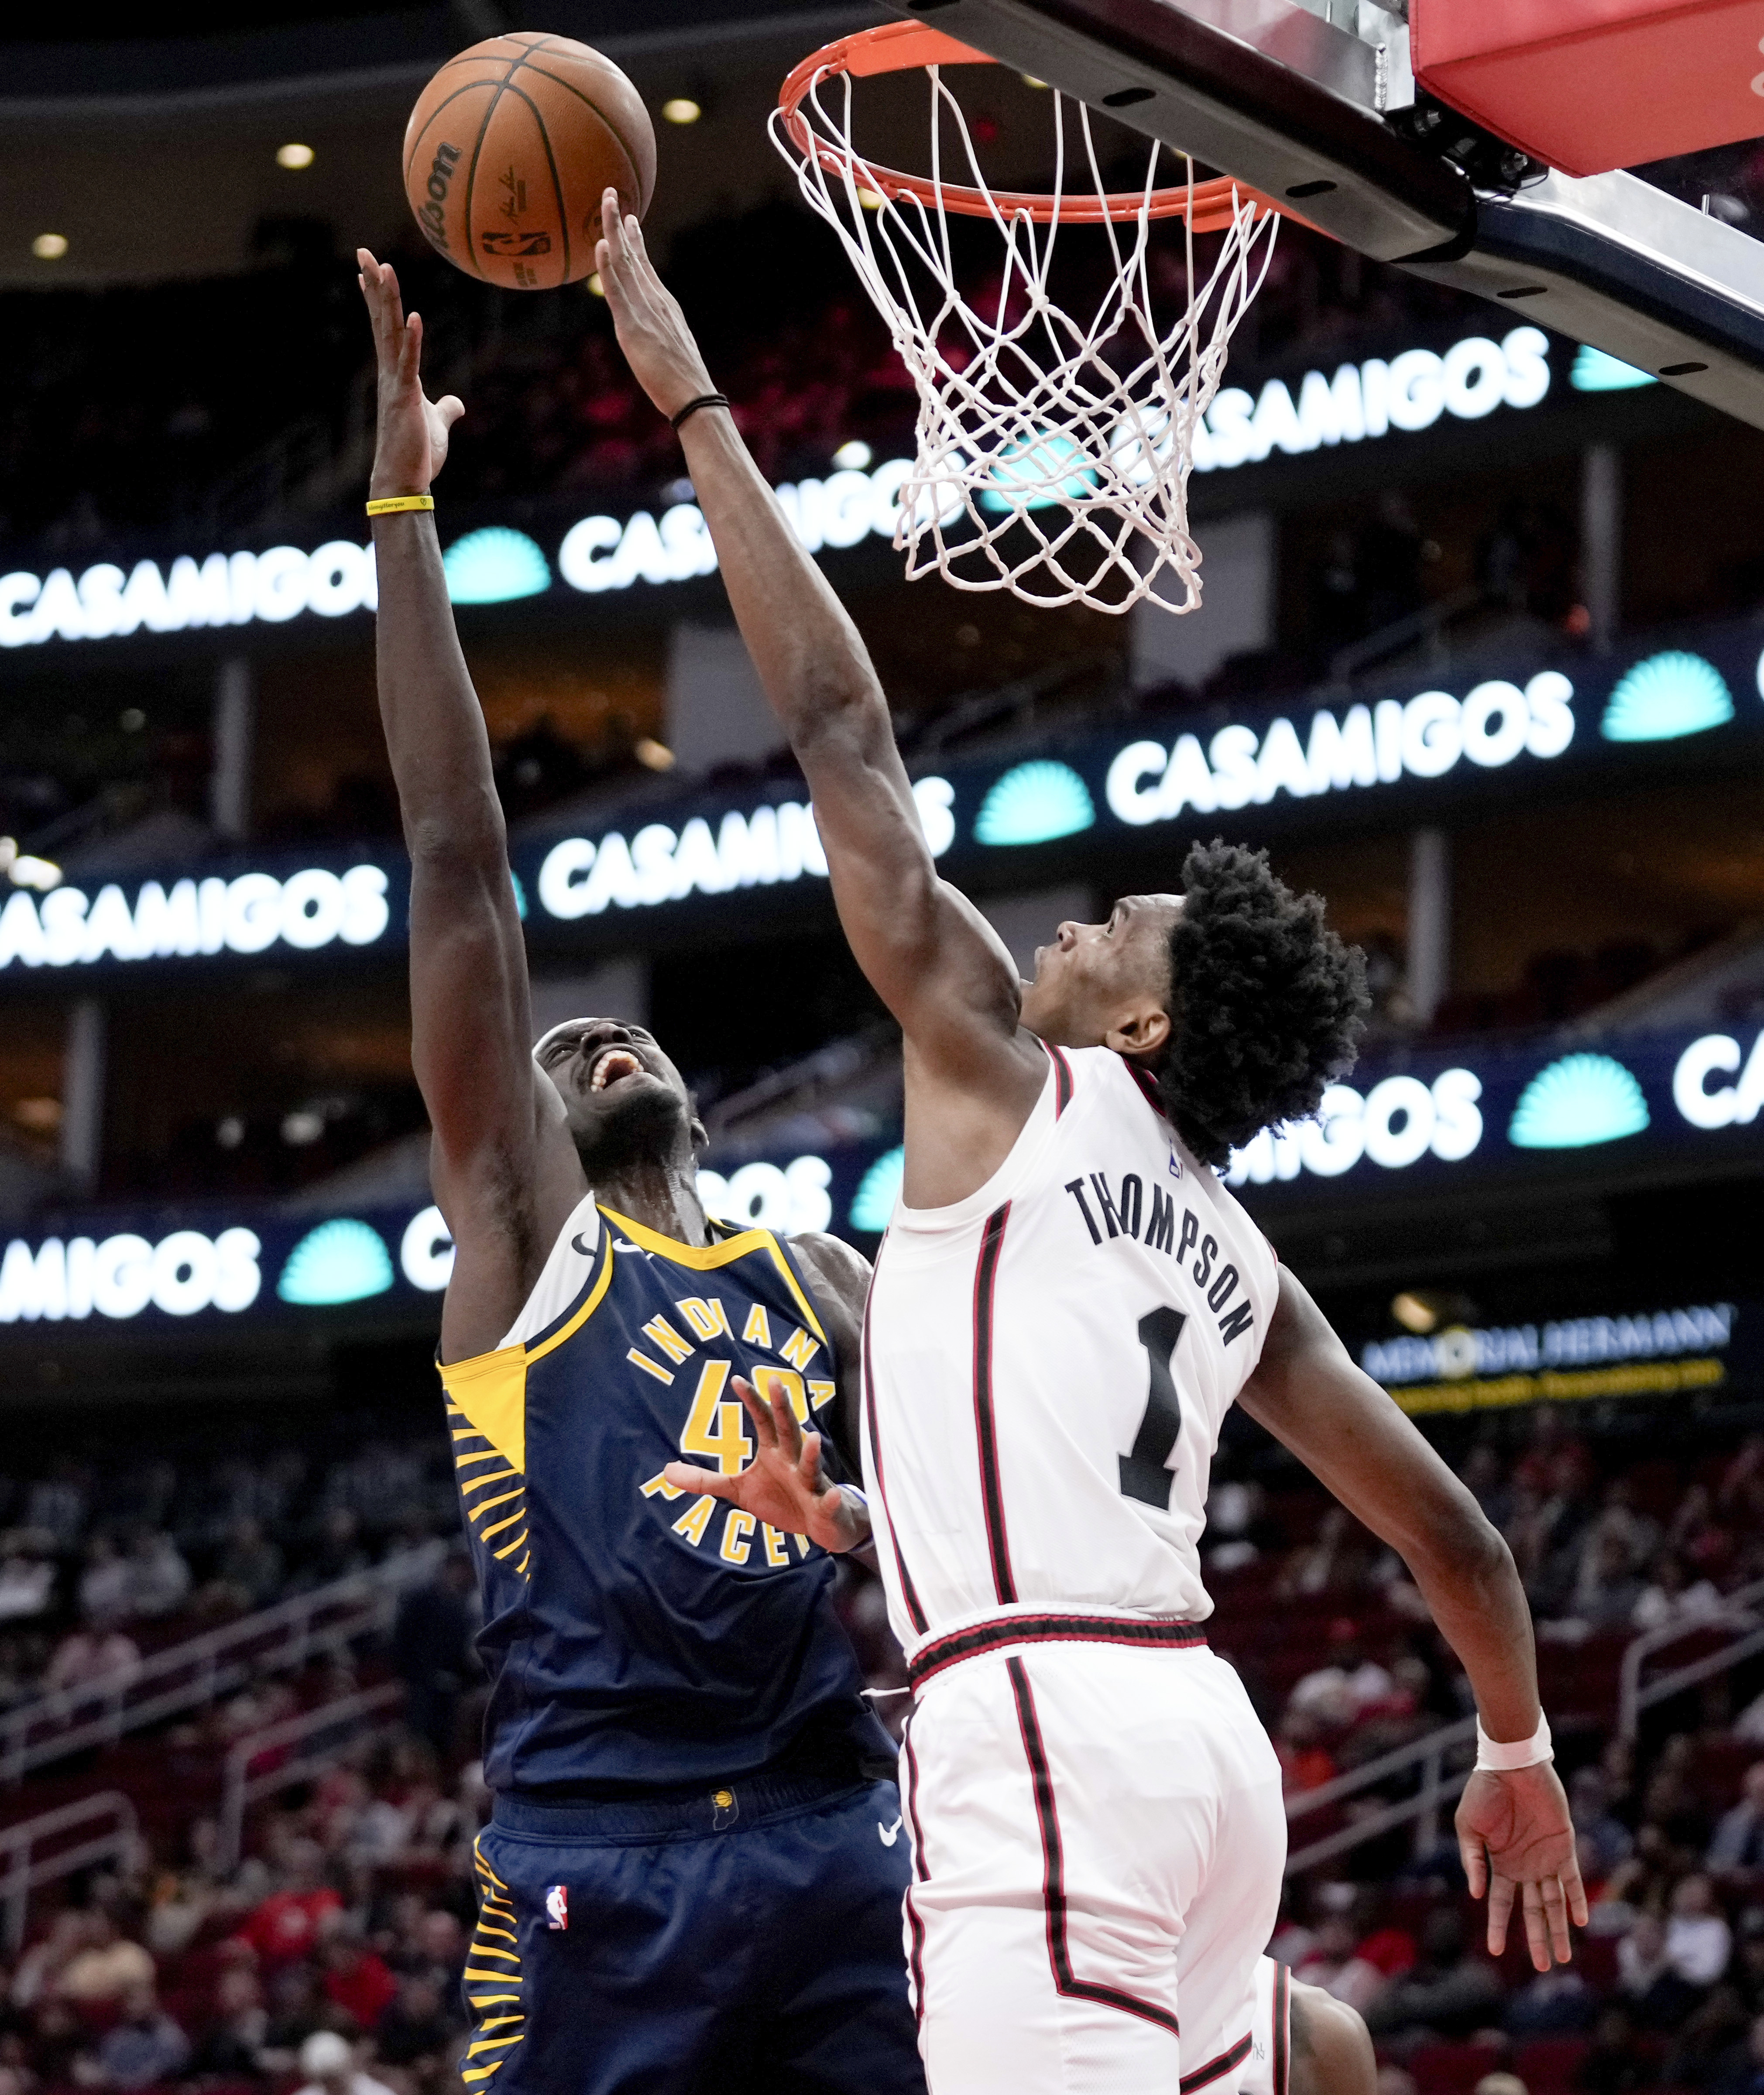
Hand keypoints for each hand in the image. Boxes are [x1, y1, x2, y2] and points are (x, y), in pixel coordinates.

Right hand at [357, 248, 463, 498]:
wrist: (405, 482)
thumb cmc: (417, 455)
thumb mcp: (437, 425)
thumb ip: (445, 410)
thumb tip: (456, 402)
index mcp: (396, 376)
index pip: (385, 329)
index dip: (377, 300)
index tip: (369, 272)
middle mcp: (390, 374)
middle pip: (382, 321)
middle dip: (374, 286)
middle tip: (363, 252)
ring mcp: (396, 384)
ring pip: (392, 333)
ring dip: (389, 301)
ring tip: (383, 267)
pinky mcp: (406, 399)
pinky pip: (410, 363)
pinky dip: (413, 341)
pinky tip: (415, 317)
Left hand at [594, 193, 718, 420]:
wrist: (693, 396)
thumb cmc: (682, 381)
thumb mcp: (670, 348)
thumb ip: (658, 333)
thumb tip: (652, 335)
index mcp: (663, 305)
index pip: (645, 266)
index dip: (634, 240)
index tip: (628, 218)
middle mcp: (654, 300)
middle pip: (632, 255)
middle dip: (620, 222)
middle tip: (609, 193)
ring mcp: (644, 310)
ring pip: (624, 263)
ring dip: (612, 230)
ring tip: (604, 202)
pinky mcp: (633, 326)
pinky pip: (618, 290)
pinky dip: (609, 265)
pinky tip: (602, 244)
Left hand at [664, 1373, 868, 1554]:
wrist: (821, 1523)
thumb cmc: (781, 1499)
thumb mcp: (739, 1490)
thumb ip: (706, 1480)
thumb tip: (666, 1471)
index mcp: (774, 1453)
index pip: (763, 1421)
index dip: (753, 1401)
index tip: (737, 1380)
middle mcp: (793, 1461)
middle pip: (788, 1431)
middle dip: (783, 1408)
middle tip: (777, 1382)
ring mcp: (811, 1483)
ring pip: (810, 1466)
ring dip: (811, 1453)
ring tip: (811, 1437)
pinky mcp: (823, 1508)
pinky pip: (826, 1503)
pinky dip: (829, 1500)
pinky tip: (829, 1495)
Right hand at [1457, 1761, 1587, 1970]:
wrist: (1511, 1764)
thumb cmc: (1485, 1791)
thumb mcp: (1468, 1826)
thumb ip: (1472, 1860)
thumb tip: (1477, 1895)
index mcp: (1500, 1863)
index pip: (1500, 1903)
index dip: (1497, 1927)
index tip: (1494, 1951)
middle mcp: (1525, 1866)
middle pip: (1533, 1910)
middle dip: (1537, 1939)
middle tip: (1543, 1966)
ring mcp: (1545, 1858)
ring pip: (1554, 1902)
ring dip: (1558, 1929)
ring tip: (1563, 1957)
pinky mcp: (1564, 1846)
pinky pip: (1572, 1878)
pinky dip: (1577, 1899)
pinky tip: (1580, 1920)